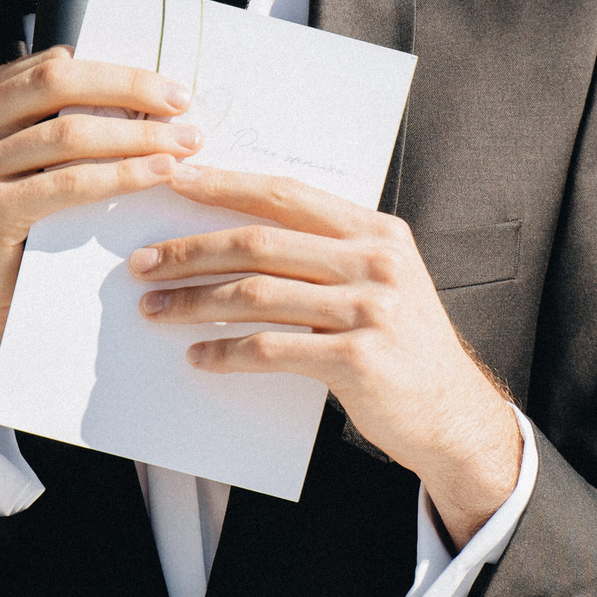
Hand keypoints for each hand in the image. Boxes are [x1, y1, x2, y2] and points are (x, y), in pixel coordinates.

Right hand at [0, 48, 203, 426]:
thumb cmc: (14, 227)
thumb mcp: (26, 163)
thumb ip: (59, 123)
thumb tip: (142, 98)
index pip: (54, 66)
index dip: (117, 73)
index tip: (169, 89)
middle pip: (58, 84)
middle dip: (129, 90)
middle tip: (183, 105)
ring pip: (67, 133)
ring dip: (137, 135)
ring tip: (185, 143)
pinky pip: (68, 183)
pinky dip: (121, 175)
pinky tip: (159, 173)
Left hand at [128, 162, 522, 541]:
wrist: (452, 414)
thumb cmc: (404, 349)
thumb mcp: (381, 283)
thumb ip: (329, 255)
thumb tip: (241, 240)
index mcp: (378, 232)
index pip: (289, 195)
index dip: (227, 186)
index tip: (176, 183)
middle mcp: (376, 262)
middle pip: (262, 241)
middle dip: (192, 250)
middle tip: (144, 262)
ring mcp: (369, 309)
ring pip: (257, 294)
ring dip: (194, 301)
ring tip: (155, 309)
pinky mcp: (358, 358)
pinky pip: (271, 348)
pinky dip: (225, 351)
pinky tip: (199, 355)